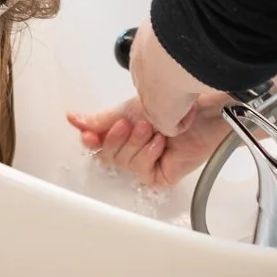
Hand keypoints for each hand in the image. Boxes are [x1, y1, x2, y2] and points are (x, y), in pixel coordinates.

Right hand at [69, 94, 235, 189]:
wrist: (202, 108)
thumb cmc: (174, 102)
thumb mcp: (129, 108)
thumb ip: (101, 119)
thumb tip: (74, 120)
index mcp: (125, 131)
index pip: (99, 143)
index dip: (92, 141)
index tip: (88, 136)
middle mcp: (135, 147)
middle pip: (108, 156)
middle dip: (118, 139)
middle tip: (131, 124)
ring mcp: (149, 162)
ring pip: (124, 163)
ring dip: (137, 143)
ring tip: (152, 128)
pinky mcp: (161, 174)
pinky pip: (142, 171)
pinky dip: (149, 154)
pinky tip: (161, 143)